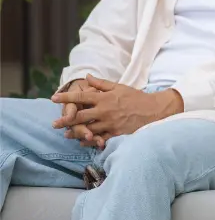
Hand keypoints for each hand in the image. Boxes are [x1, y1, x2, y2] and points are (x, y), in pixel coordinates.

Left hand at [52, 76, 182, 140]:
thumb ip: (101, 84)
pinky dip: (90, 141)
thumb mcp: (119, 87)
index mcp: (105, 98)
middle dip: (65, 120)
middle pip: (79, 116)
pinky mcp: (116, 133)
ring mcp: (110, 123)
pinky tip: (83, 141)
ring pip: (87, 129)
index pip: (81, 97)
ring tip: (67, 135)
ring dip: (75, 132)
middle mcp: (105, 111)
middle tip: (54, 124)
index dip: (66, 97)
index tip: (54, 97)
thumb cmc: (136, 97)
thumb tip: (87, 77)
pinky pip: (100, 139)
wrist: (154, 110)